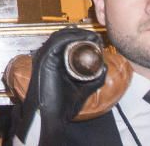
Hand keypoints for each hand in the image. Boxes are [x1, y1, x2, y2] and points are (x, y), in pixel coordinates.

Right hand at [18, 27, 105, 141]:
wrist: (52, 115)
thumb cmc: (62, 105)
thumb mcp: (84, 89)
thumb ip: (94, 79)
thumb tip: (105, 67)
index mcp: (54, 60)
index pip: (66, 41)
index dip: (81, 37)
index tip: (96, 39)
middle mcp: (48, 56)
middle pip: (63, 35)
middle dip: (80, 33)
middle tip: (96, 37)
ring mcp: (45, 57)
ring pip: (60, 36)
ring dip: (77, 33)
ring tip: (92, 37)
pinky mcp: (44, 60)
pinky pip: (56, 43)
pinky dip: (69, 37)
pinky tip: (81, 38)